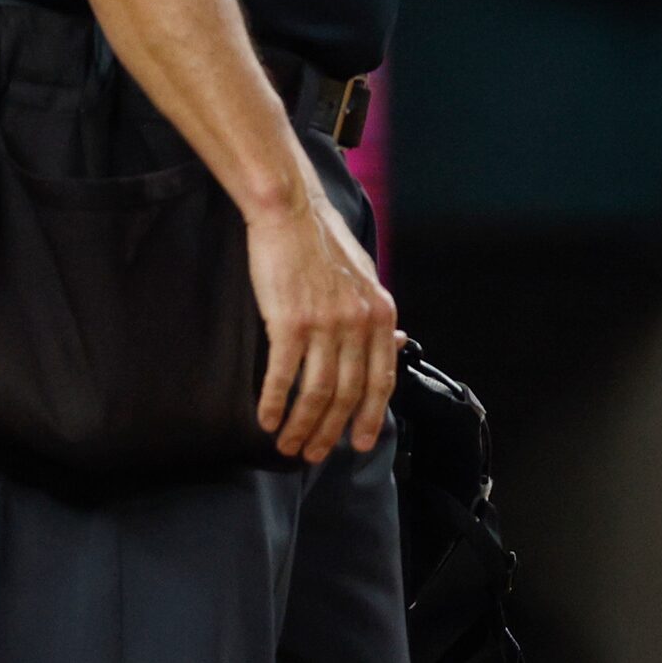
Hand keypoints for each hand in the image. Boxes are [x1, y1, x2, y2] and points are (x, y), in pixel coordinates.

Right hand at [244, 187, 397, 461]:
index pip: (381, 381)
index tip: (359, 444)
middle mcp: (358, 324)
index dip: (370, 418)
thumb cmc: (321, 240)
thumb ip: (377, 317)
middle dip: (331, 431)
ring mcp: (325, 324)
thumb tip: (395, 346)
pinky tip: (266, 418)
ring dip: (302, 425)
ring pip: (317, 392)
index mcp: (380, 315)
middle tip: (314, 454)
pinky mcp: (289, 321)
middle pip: (348, 395)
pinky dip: (275, 402)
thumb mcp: (364, 277)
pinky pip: (283, 374)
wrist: (289, 209)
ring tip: (289, 445)